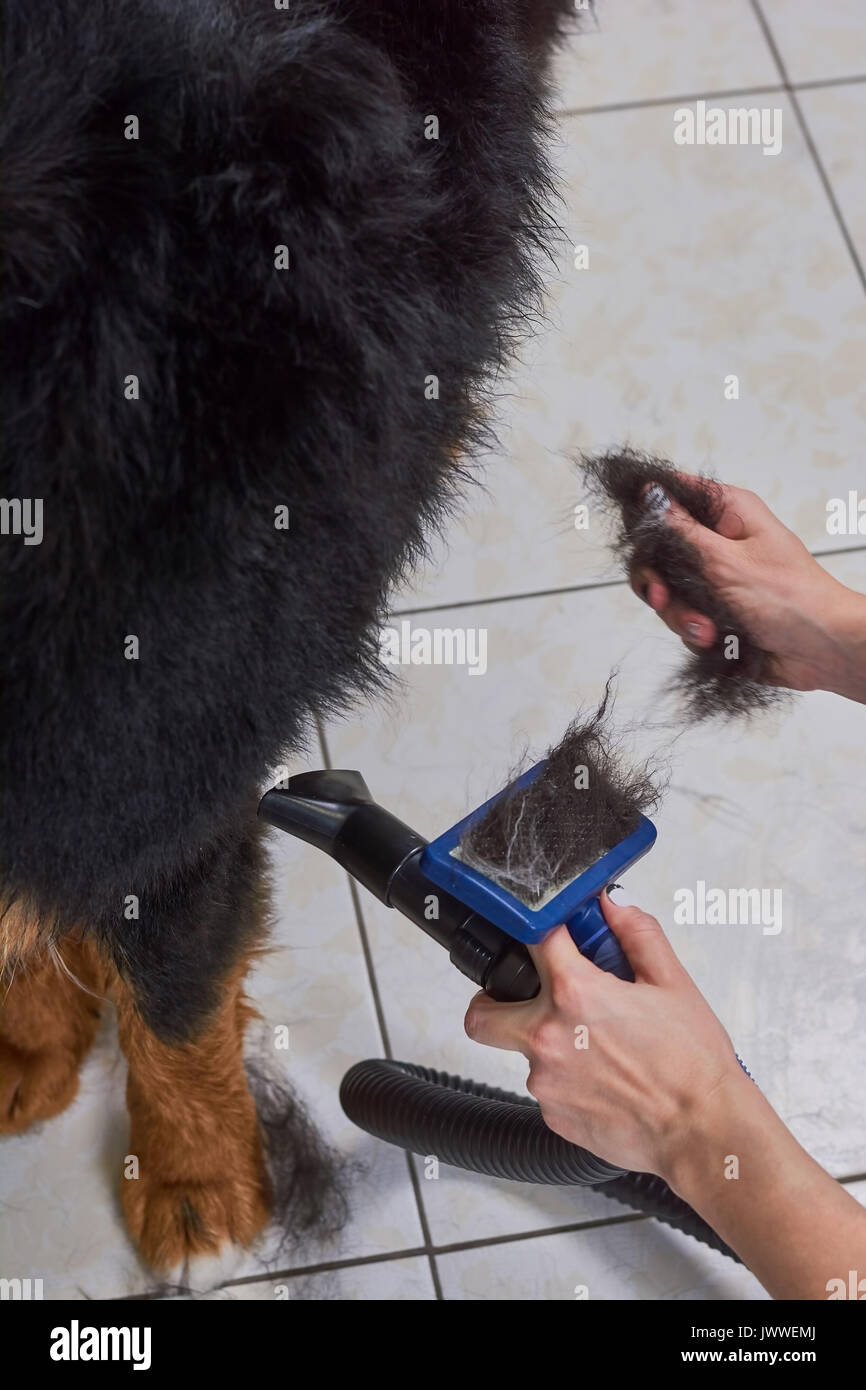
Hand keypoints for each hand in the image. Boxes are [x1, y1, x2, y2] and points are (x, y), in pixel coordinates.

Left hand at [464, 892, 746, 1179]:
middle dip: (495, 1001)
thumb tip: (612, 905)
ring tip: (599, 1047)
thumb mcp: (672, 982)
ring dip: (548, 1044)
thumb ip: (636, 934)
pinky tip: (605, 1079)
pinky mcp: (553, 1117)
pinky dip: (567, 1080)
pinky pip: (547, 1089)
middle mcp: (547, 1038)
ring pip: (523, 1053)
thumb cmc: (692, 1062)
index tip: (552, 936)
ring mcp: (546, 1082)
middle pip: (482, 1014)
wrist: (702, 1131)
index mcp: (573, 993)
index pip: (531, 939)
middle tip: (528, 998)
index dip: (542, 930)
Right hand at [630, 477, 865, 700]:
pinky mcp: (714, 610)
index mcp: (729, 512)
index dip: (648, 511)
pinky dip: (693, 629)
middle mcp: (719, 541)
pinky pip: (682, 616)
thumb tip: (650, 495)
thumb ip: (681, 531)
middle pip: (659, 549)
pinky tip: (714, 639)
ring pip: (668, 589)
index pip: (673, 494)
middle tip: (662, 596)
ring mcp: (715, 577)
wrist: (820, 650)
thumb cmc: (791, 598)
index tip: (639, 536)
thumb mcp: (726, 560)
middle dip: (657, 579)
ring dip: (679, 612)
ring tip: (706, 629)